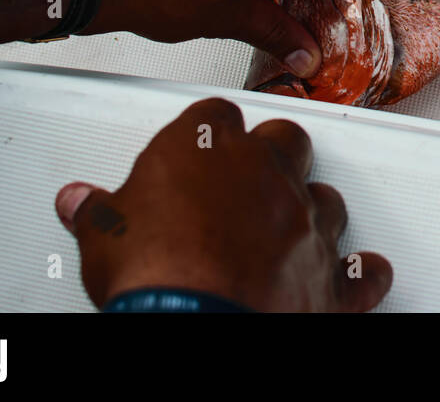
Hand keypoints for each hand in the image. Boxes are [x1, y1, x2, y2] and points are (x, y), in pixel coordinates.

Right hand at [55, 98, 392, 311]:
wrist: (196, 324)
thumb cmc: (153, 276)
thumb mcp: (104, 236)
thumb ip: (99, 211)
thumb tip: (80, 203)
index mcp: (209, 150)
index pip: (215, 114)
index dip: (208, 132)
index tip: (199, 145)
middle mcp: (265, 174)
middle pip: (285, 139)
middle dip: (271, 154)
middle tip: (248, 176)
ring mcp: (304, 222)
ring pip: (325, 196)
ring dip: (310, 209)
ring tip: (287, 227)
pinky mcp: (329, 275)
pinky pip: (359, 270)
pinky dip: (359, 274)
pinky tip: (356, 273)